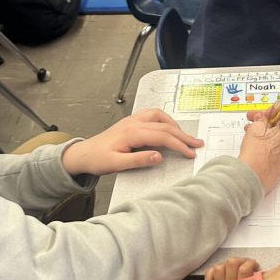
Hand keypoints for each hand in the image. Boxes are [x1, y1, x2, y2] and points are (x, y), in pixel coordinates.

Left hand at [61, 109, 202, 176]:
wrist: (82, 154)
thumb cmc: (97, 159)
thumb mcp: (116, 164)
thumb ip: (139, 160)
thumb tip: (159, 156)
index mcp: (131, 133)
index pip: (163, 137)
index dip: (179, 145)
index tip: (190, 153)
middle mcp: (133, 123)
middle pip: (165, 126)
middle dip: (183, 135)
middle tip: (197, 144)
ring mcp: (132, 120)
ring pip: (159, 116)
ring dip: (174, 125)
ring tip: (184, 136)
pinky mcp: (130, 122)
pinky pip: (152, 115)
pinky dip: (164, 120)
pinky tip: (168, 128)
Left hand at [204, 256, 259, 279]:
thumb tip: (263, 274)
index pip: (245, 269)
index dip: (251, 263)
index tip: (255, 266)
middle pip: (232, 263)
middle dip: (240, 260)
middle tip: (245, 264)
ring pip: (219, 267)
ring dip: (226, 266)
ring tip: (232, 270)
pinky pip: (208, 276)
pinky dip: (212, 273)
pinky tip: (220, 276)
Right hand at [237, 111, 279, 193]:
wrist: (254, 177)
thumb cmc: (257, 152)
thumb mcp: (256, 128)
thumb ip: (262, 119)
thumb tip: (264, 117)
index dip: (278, 108)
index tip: (268, 110)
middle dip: (268, 119)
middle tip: (254, 118)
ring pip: (279, 136)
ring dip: (265, 130)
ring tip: (249, 129)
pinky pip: (278, 147)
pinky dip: (268, 141)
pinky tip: (254, 140)